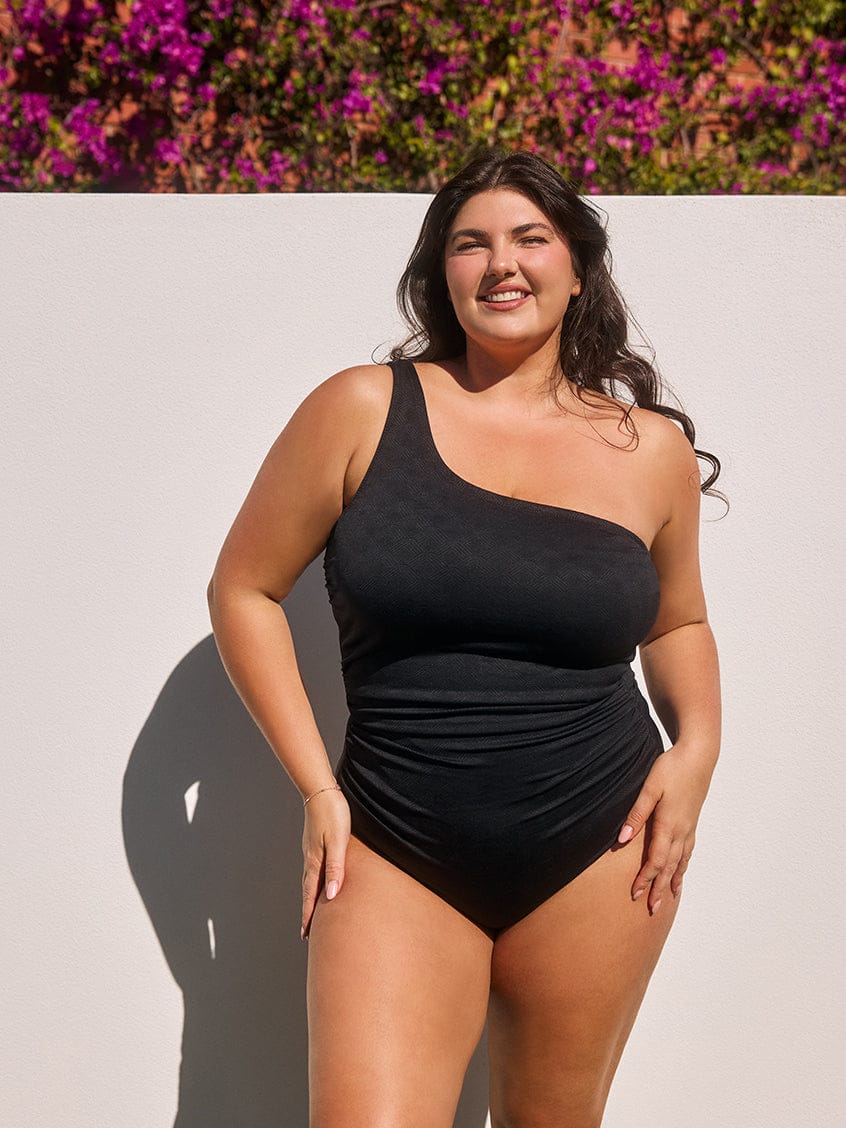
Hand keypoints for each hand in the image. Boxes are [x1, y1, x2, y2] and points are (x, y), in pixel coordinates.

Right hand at [301, 788, 350, 939]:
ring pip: (310, 880)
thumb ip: (336, 868)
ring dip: (310, 897)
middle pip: (307, 891)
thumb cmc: (333, 814)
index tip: (305, 934)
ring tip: (312, 910)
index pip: (310, 895)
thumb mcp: (338, 842)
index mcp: (315, 861)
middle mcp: (310, 858)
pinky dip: (314, 882)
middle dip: (307, 911)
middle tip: (306, 931)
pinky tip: (319, 880)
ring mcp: (311, 850)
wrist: (321, 790)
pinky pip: (314, 869)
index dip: (309, 915)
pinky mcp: (315, 842)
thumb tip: (330, 896)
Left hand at [617, 743, 716, 913]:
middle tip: (652, 908)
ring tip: (669, 897)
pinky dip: (684, 865)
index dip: (644, 879)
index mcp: (668, 825)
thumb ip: (636, 814)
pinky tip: (681, 870)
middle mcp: (681, 831)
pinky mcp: (692, 821)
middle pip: (669, 867)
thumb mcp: (650, 788)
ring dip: (673, 880)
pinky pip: (688, 850)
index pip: (655, 860)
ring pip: (681, 861)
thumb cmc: (672, 768)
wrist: (699, 756)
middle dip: (659, 888)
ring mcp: (689, 827)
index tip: (634, 894)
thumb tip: (622, 840)